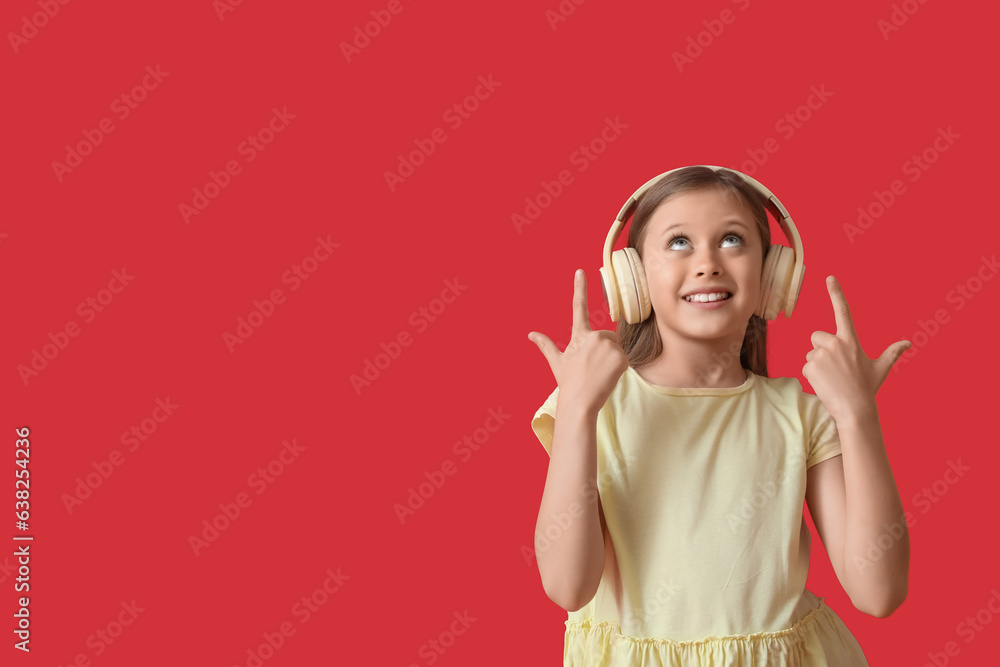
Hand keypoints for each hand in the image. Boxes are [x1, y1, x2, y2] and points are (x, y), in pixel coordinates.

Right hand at [529, 270, 628, 415]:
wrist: (580, 402)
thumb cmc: (568, 383)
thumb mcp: (556, 362)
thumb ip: (546, 345)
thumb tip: (530, 334)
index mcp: (578, 336)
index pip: (578, 307)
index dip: (579, 288)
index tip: (580, 271)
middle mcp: (594, 336)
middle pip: (607, 336)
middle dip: (604, 349)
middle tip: (594, 368)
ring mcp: (608, 346)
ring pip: (616, 348)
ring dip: (611, 358)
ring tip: (600, 373)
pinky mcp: (620, 357)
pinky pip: (624, 358)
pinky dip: (619, 367)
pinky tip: (608, 376)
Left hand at [802, 276, 911, 422]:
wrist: (855, 410)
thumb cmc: (867, 388)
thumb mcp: (881, 368)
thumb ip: (892, 352)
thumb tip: (908, 343)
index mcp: (851, 340)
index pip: (843, 311)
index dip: (836, 293)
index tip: (830, 278)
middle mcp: (835, 343)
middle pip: (817, 336)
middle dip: (821, 348)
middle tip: (834, 366)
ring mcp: (821, 354)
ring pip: (811, 353)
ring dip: (817, 364)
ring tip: (831, 378)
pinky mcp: (810, 366)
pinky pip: (805, 366)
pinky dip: (812, 375)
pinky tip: (824, 384)